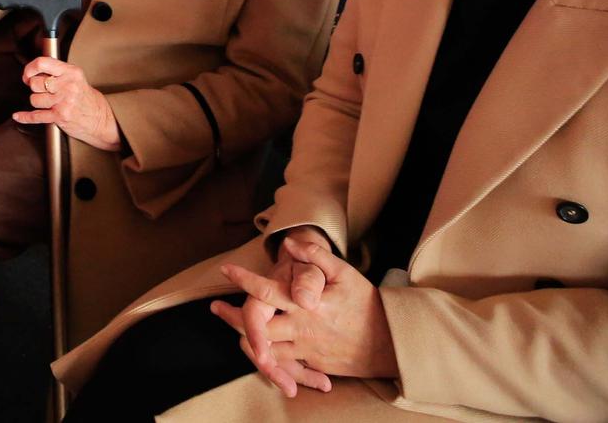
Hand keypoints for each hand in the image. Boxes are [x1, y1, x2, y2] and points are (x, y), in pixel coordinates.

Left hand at [13, 57, 121, 150]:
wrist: (100, 119)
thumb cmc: (85, 98)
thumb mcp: (75, 78)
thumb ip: (57, 71)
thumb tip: (32, 70)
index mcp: (71, 72)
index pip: (42, 63)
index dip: (30, 68)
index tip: (27, 74)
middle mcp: (68, 85)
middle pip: (35, 83)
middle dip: (33, 87)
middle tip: (39, 89)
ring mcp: (64, 102)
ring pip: (34, 99)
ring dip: (37, 102)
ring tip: (47, 102)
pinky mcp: (60, 116)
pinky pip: (35, 116)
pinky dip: (24, 117)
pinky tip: (19, 116)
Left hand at [212, 236, 397, 397]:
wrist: (390, 344)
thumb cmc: (366, 304)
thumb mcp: (345, 274)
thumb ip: (316, 257)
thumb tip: (290, 242)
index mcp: (308, 305)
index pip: (268, 292)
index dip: (244, 279)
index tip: (226, 268)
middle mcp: (303, 329)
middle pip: (257, 327)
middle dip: (233, 317)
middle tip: (217, 307)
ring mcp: (307, 351)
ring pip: (265, 349)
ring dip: (246, 337)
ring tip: (231, 326)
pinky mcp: (312, 365)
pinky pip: (283, 364)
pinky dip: (267, 356)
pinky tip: (257, 346)